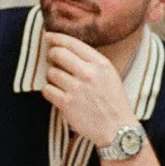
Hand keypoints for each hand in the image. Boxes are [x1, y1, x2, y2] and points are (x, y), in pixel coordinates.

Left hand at [42, 32, 134, 146]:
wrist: (117, 129)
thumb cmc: (112, 101)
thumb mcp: (109, 74)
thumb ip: (90, 61)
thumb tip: (64, 48)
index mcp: (101, 63)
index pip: (72, 43)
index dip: (56, 38)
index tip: (48, 36)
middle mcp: (88, 73)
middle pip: (57, 54)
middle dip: (51, 55)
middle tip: (52, 60)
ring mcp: (77, 88)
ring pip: (51, 72)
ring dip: (52, 77)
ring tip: (61, 83)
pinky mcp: (67, 104)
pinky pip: (47, 90)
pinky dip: (50, 91)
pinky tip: (58, 95)